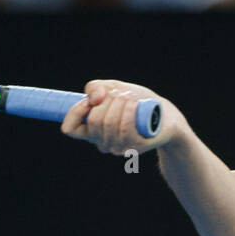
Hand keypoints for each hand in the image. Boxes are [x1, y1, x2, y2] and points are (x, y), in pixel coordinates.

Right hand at [61, 79, 184, 155]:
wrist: (164, 114)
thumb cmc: (136, 102)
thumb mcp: (114, 88)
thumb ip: (96, 87)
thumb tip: (94, 98)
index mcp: (92, 130)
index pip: (70, 129)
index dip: (75, 112)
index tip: (90, 100)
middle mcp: (103, 142)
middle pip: (94, 121)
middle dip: (108, 101)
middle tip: (122, 94)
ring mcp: (118, 147)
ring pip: (110, 124)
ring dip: (121, 104)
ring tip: (131, 98)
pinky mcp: (135, 148)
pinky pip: (126, 130)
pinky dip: (130, 113)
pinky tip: (136, 105)